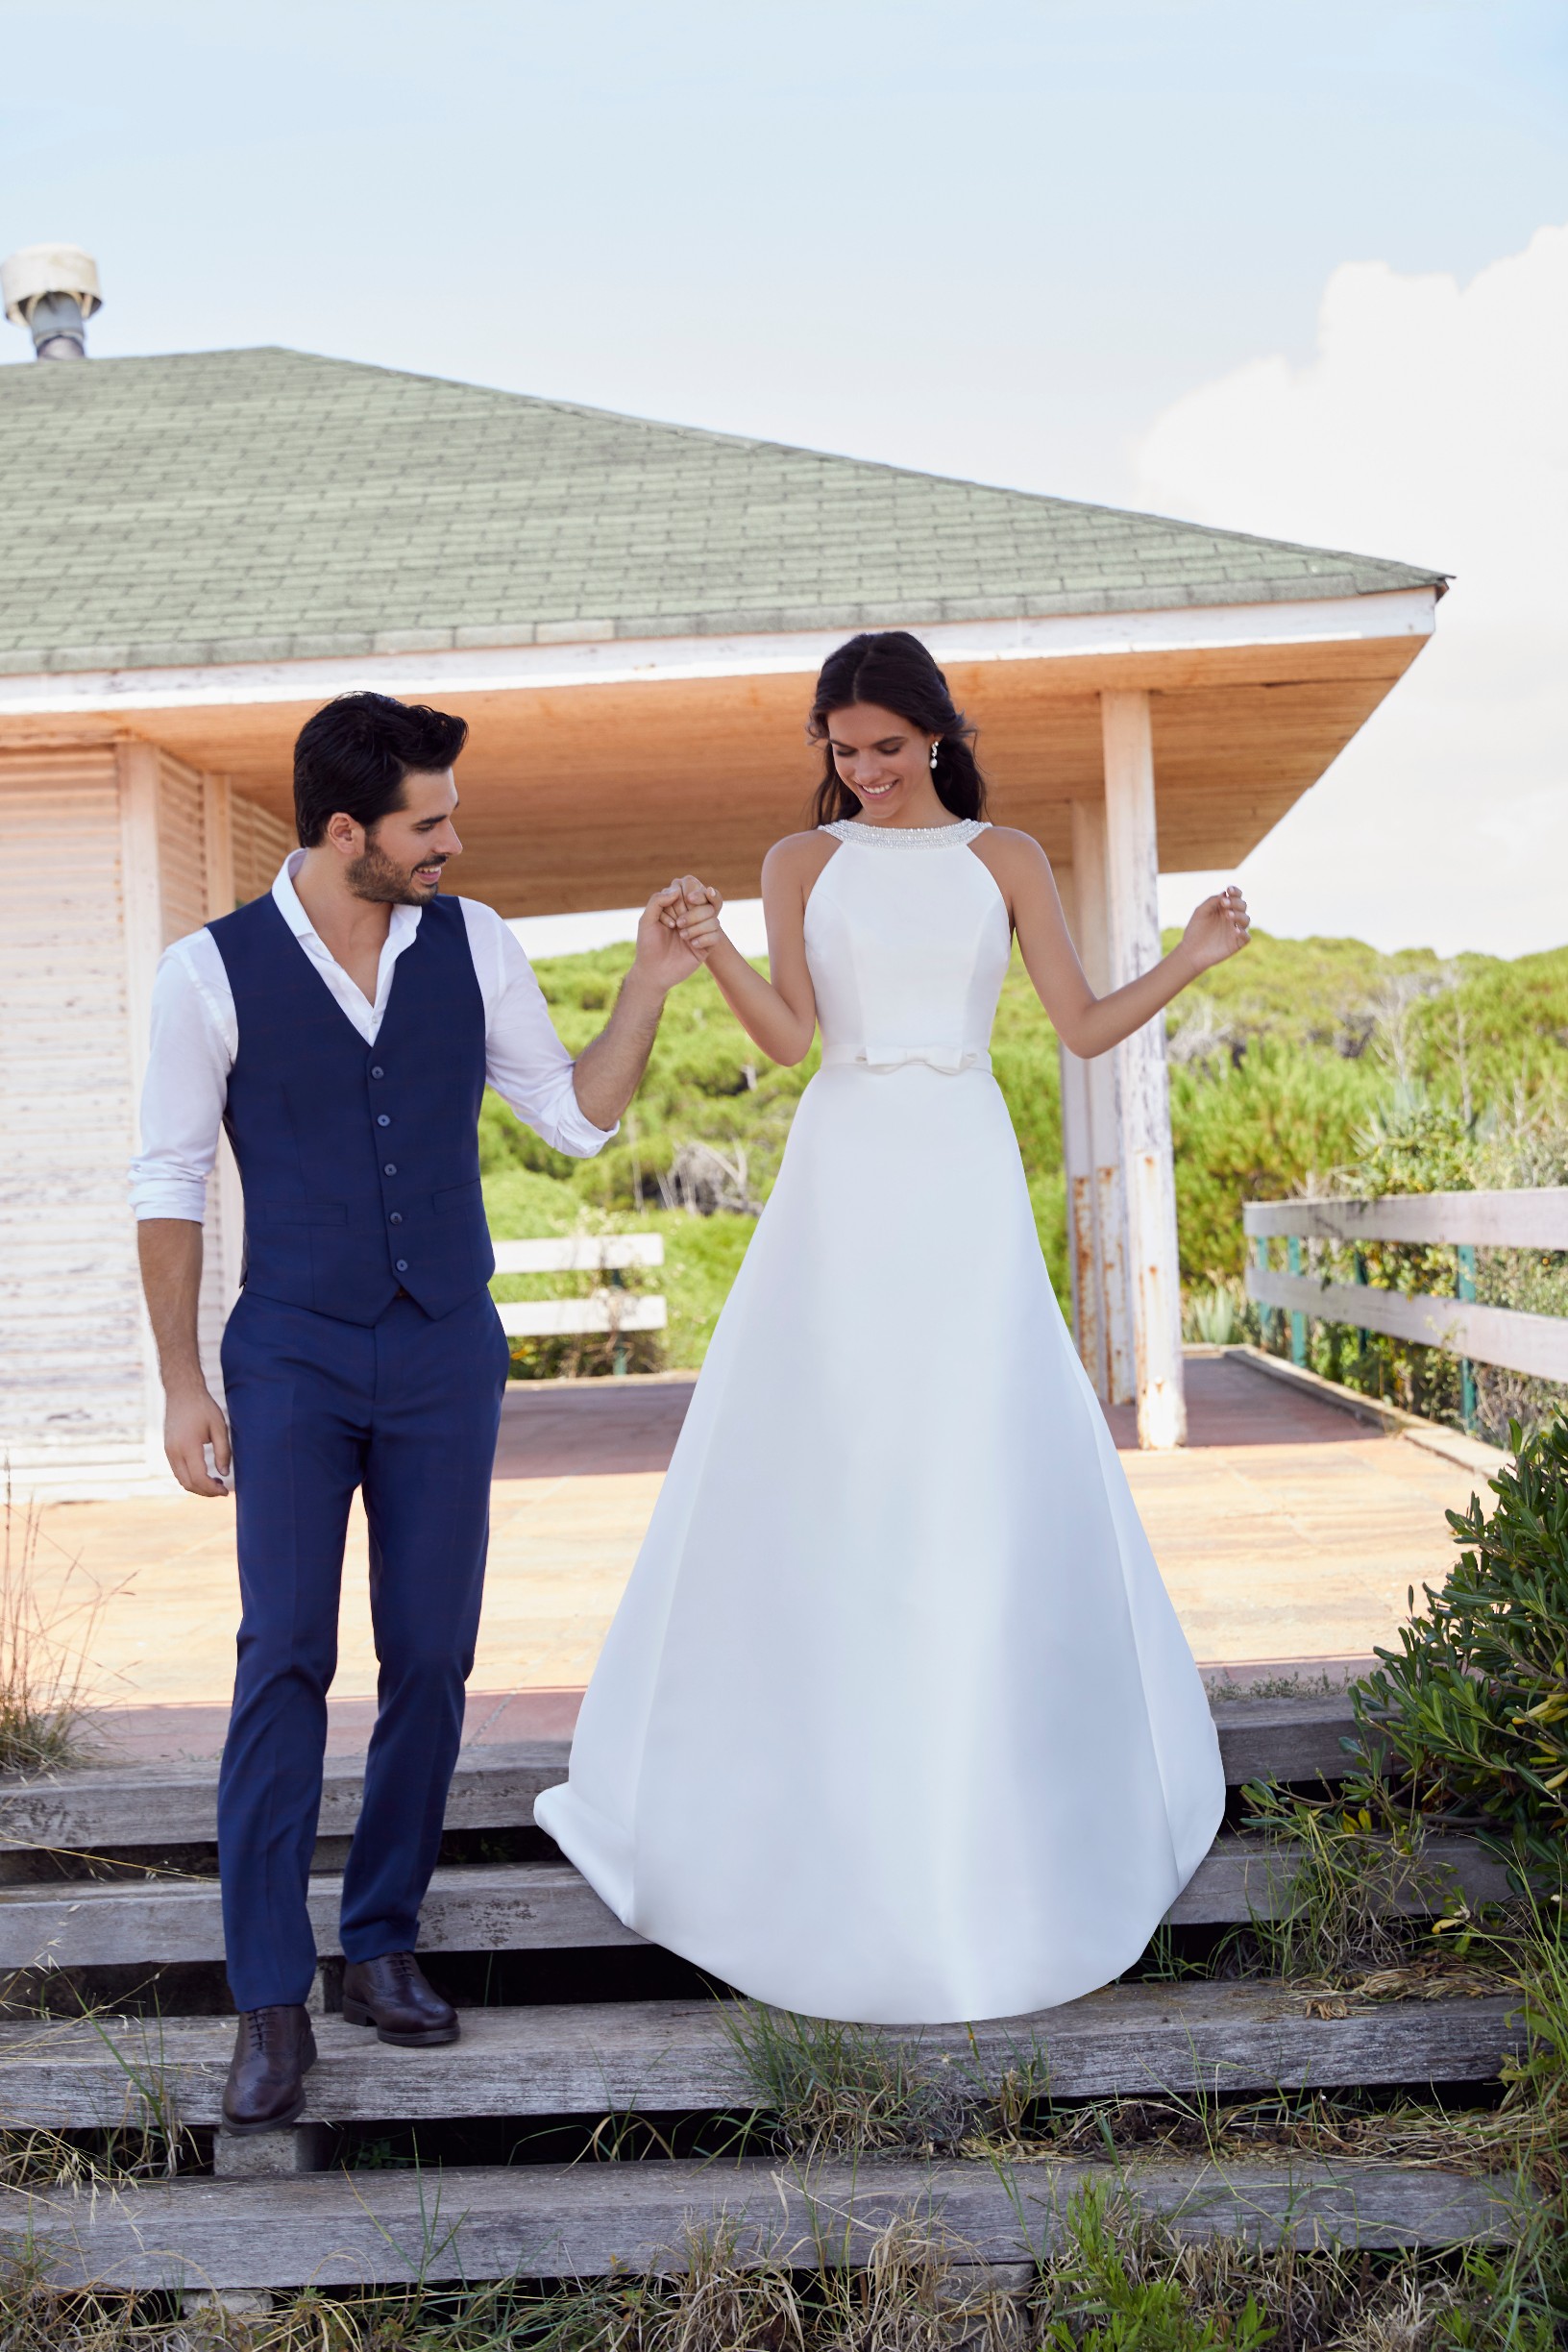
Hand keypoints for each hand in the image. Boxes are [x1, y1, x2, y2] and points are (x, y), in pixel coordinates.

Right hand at [164, 1381, 232, 1496]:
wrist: (182, 1392)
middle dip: (206, 1492)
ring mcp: (168, 1451)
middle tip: (222, 1490)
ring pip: (181, 1480)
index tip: (226, 1491)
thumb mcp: (219, 1427)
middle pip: (188, 1483)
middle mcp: (174, 1451)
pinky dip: (190, 1478)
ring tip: (216, 1483)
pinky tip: (204, 1474)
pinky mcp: (167, 1449)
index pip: (199, 1478)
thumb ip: (223, 1452)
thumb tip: (224, 1474)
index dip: (213, 1489)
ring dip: (197, 1486)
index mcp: (188, 1446)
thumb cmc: (203, 1407)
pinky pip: (178, 1471)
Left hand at [632, 885, 703, 991]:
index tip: (673, 912)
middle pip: (706, 904)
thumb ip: (657, 901)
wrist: (653, 972)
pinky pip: (716, 936)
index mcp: (679, 908)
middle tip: (677, 924)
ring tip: (682, 936)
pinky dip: (704, 939)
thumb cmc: (648, 945)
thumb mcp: (646, 920)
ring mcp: (701, 932)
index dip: (687, 898)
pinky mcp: (707, 947)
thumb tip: (677, 891)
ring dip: (697, 927)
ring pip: (713, 919)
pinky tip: (692, 945)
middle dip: (692, 913)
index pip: (693, 892)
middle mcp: (692, 918)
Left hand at [1181, 884, 1250, 972]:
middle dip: (1235, 902)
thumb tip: (1224, 893)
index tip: (1228, 889)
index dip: (1235, 891)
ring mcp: (1236, 930)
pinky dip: (1243, 933)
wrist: (1190, 951)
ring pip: (1246, 919)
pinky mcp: (1237, 943)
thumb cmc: (1195, 930)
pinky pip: (1246, 937)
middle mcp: (1233, 917)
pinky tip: (1235, 930)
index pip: (1235, 897)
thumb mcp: (1200, 912)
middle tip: (1224, 903)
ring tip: (1228, 915)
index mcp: (1225, 908)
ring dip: (1239, 915)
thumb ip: (1212, 901)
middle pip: (1242, 906)